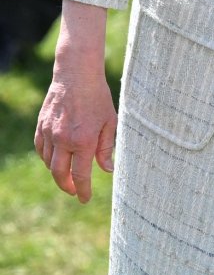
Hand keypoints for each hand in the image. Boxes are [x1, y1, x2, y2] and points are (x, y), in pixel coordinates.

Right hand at [35, 2, 115, 202]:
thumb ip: (107, 149)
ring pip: (48, 162)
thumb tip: (106, 170)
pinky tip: (55, 159)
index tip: (85, 199)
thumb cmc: (98, 98)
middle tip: (74, 191)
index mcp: (83, 141)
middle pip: (59, 173)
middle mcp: (63, 140)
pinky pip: (40, 148)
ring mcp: (49, 132)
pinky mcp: (41, 125)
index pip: (80, 175)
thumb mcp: (110, 123)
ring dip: (56, 172)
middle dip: (67, 186)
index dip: (83, 190)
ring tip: (67, 174)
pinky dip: (46, 157)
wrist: (76, 75)